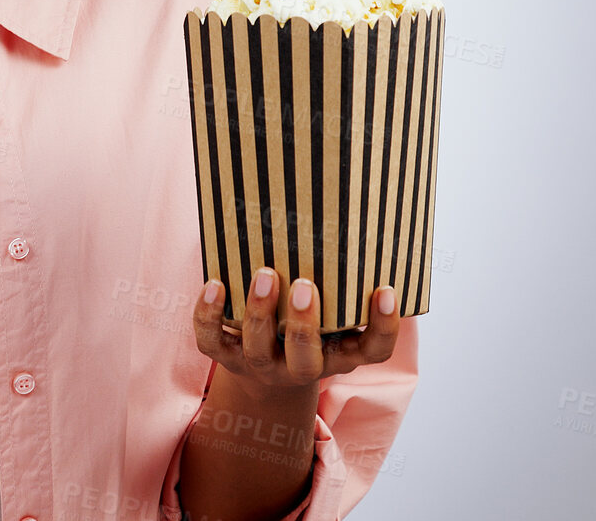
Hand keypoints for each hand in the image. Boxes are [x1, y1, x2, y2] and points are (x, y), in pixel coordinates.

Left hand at [190, 269, 400, 395]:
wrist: (266, 373)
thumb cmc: (309, 326)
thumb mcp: (334, 313)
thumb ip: (345, 284)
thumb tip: (360, 222)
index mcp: (340, 355)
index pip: (373, 352)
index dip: (383, 327)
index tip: (386, 290)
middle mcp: (303, 368)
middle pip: (306, 360)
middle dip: (304, 325)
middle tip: (305, 285)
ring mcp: (263, 366)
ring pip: (258, 350)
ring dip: (259, 312)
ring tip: (265, 274)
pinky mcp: (227, 359)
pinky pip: (213, 343)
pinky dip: (209, 315)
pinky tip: (214, 284)